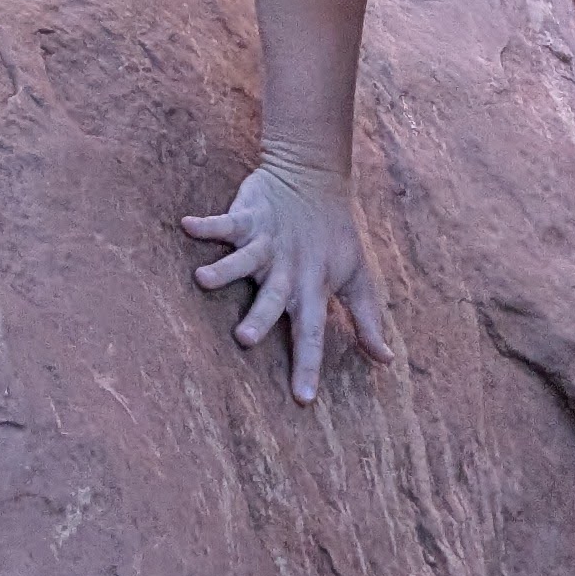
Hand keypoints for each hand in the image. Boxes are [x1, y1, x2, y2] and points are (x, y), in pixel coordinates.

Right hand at [183, 159, 395, 403]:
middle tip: (244, 339)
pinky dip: (207, 225)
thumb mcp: (357, 277)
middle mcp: (288, 268)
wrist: (315, 176)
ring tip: (202, 279)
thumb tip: (388, 361)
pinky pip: (225, 222)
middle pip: (273, 298)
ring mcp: (267, 242)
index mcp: (313, 287)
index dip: (309, 365)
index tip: (303, 398)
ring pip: (244, 259)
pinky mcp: (250, 216)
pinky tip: (186, 225)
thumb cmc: (334, 236)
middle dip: (260, 318)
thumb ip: (368, 320)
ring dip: (225, 269)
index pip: (312, 332)